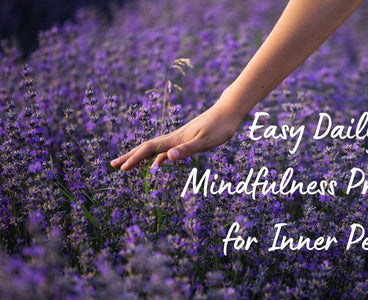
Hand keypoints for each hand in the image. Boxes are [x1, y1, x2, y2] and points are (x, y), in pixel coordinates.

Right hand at [110, 100, 242, 170]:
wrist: (228, 111)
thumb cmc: (220, 126)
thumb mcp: (206, 141)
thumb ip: (187, 149)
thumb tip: (167, 158)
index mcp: (176, 139)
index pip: (149, 149)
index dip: (134, 159)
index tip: (122, 169)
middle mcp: (174, 137)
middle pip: (147, 148)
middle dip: (130, 157)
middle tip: (113, 165)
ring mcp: (180, 137)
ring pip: (155, 149)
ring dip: (140, 157)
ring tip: (128, 165)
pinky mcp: (187, 138)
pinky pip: (166, 149)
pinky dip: (157, 157)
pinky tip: (157, 163)